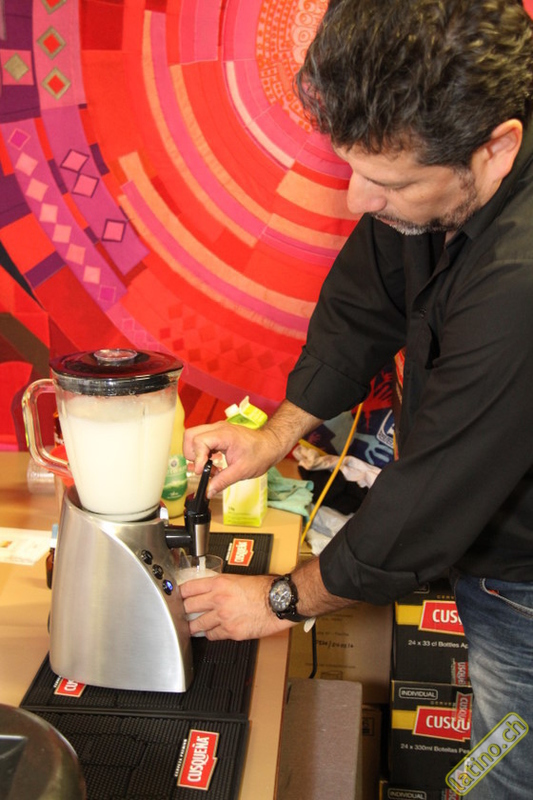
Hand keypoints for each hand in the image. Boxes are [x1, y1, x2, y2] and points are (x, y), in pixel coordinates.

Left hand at [179, 573, 293, 639]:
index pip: (189, 588)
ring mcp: (223, 617)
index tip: (176, 596)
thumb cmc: (265, 588)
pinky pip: (213, 635)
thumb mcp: (239, 578)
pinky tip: (212, 631)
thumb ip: (222, 585)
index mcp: (219, 583)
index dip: (179, 593)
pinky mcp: (231, 632)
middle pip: (188, 607)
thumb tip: (211, 590)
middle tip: (181, 612)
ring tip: (191, 627)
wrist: (279, 601)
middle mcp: (218, 599)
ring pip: (197, 625)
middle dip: (183, 610)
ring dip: (193, 626)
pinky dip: (211, 634)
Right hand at [183, 400, 322, 495]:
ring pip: (193, 437)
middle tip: (201, 469)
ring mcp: (217, 430)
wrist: (271, 445)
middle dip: (191, 454)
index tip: (201, 472)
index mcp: (224, 435)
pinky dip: (202, 453)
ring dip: (196, 454)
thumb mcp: (242, 471)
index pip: (199, 442)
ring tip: (209, 468)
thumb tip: (207, 491)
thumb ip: (222, 481)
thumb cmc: (261, 454)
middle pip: (190, 435)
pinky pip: (201, 440)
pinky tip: (213, 464)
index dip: (197, 459)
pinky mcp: (218, 434)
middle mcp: (218, 428)